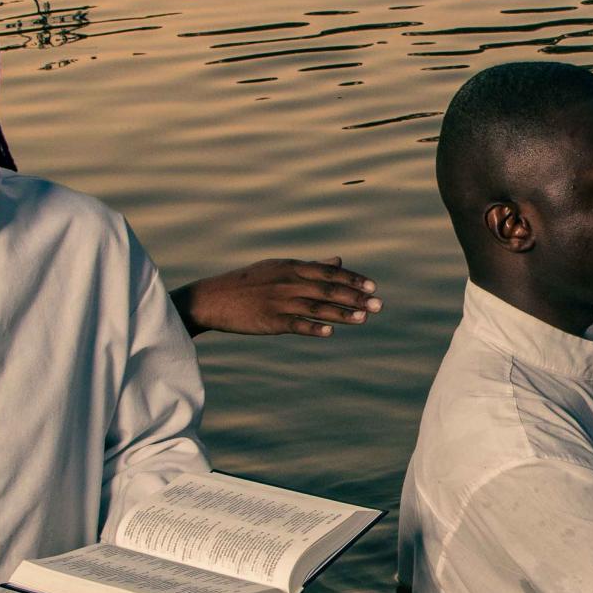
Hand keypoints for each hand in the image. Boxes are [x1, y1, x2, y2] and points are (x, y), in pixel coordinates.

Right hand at [175, 258, 380, 336]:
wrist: (213, 298)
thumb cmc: (248, 282)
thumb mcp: (279, 267)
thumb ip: (311, 266)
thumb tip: (339, 260)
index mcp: (291, 267)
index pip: (328, 272)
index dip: (352, 279)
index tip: (372, 286)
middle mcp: (288, 282)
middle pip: (328, 289)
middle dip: (355, 297)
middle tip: (379, 304)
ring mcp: (279, 302)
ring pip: (317, 307)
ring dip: (342, 313)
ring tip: (364, 319)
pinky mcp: (270, 321)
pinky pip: (295, 325)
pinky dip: (313, 328)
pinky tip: (330, 332)